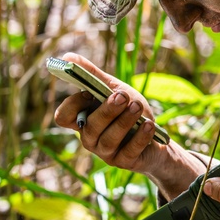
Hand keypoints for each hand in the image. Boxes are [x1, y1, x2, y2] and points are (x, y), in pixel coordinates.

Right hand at [53, 53, 202, 196]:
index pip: (63, 117)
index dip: (72, 105)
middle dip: (106, 111)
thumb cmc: (130, 110)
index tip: (88, 91)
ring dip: (124, 122)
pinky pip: (129, 152)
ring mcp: (106, 153)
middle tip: (122, 96)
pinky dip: (140, 137)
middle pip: (89, 127)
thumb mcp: (114, 89)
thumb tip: (67, 57)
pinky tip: (149, 125)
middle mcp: (90, 138)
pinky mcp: (124, 162)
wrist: (156, 137)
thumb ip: (92, 75)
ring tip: (137, 106)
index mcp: (83, 120)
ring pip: (108, 140)